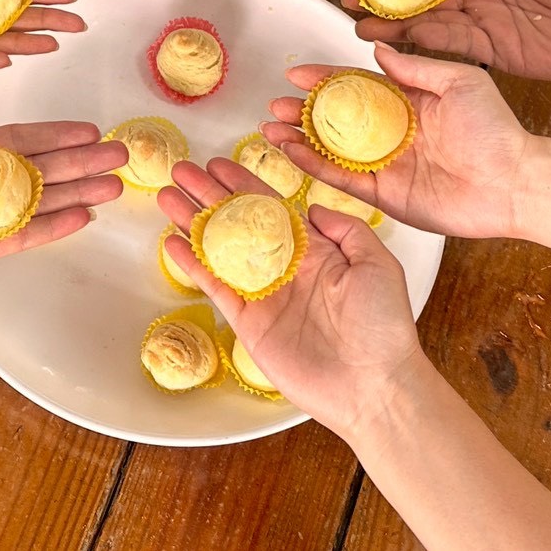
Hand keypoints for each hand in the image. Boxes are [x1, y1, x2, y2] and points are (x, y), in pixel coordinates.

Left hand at [0, 87, 127, 306]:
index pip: (18, 140)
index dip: (54, 134)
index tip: (87, 129)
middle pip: (40, 169)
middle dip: (80, 162)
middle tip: (118, 155)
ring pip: (38, 201)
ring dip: (77, 192)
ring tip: (113, 184)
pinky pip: (18, 236)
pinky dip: (50, 228)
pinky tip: (80, 217)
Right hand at [157, 157, 426, 437]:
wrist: (373, 386)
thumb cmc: (383, 327)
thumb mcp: (377, 263)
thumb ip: (346, 229)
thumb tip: (313, 207)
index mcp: (315, 250)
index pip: (271, 207)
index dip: (243, 183)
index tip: (218, 164)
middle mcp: (285, 268)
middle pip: (238, 222)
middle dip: (208, 195)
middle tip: (180, 172)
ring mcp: (264, 295)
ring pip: (220, 250)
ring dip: (193, 223)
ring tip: (166, 197)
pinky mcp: (249, 323)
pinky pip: (216, 287)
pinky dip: (193, 265)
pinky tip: (174, 242)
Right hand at [262, 46, 531, 241]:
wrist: (514, 183)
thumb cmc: (496, 131)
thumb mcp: (460, 81)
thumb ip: (416, 67)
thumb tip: (378, 48)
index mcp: (409, 103)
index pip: (356, 86)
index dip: (325, 79)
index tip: (296, 72)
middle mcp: (393, 134)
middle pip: (336, 119)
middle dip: (303, 111)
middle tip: (274, 104)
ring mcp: (386, 165)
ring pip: (332, 150)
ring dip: (300, 139)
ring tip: (270, 128)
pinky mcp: (385, 195)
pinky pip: (342, 179)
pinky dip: (315, 167)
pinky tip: (292, 153)